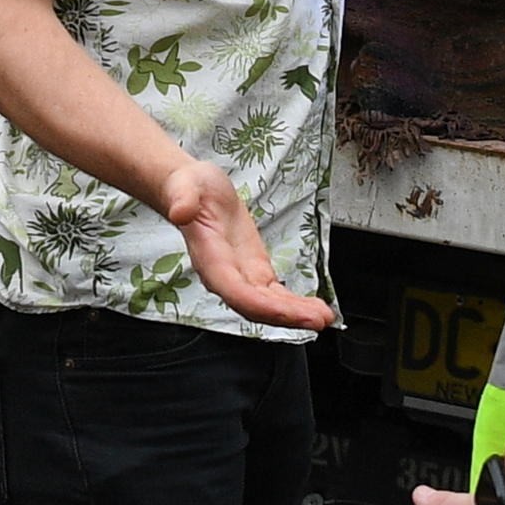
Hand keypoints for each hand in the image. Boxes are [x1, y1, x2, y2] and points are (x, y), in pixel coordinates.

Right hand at [158, 152, 336, 331]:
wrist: (194, 191)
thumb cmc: (188, 188)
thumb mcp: (185, 185)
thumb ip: (182, 200)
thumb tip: (180, 211)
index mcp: (210, 260)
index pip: (235, 292)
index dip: (261, 305)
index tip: (287, 311)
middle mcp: (225, 276)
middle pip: (256, 306)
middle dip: (287, 316)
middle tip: (318, 319)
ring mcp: (242, 276)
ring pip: (269, 305)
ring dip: (296, 314)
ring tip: (324, 318)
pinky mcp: (255, 271)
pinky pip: (275, 295)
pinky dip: (295, 304)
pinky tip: (315, 308)